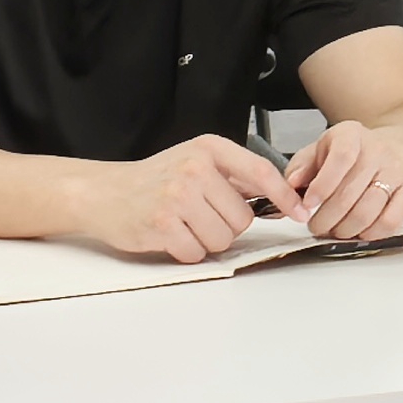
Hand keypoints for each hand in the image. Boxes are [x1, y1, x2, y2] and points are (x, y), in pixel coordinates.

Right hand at [86, 135, 300, 263]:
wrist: (104, 192)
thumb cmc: (155, 179)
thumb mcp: (196, 161)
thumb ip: (234, 176)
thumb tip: (279, 196)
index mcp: (209, 149)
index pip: (259, 172)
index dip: (284, 195)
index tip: (299, 211)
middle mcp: (194, 169)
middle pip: (241, 218)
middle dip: (226, 225)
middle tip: (199, 216)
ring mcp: (177, 197)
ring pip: (221, 239)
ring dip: (206, 241)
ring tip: (183, 224)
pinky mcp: (160, 225)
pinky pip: (195, 253)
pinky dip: (186, 251)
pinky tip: (170, 235)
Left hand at [284, 120, 402, 239]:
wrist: (387, 153)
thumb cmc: (347, 157)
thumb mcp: (318, 152)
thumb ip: (301, 167)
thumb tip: (291, 184)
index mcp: (351, 135)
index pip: (341, 158)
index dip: (322, 186)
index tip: (307, 205)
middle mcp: (377, 150)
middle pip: (350, 192)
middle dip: (326, 218)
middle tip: (316, 227)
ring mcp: (396, 171)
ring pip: (368, 210)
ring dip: (345, 229)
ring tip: (335, 231)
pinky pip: (391, 221)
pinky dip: (371, 233)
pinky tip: (359, 232)